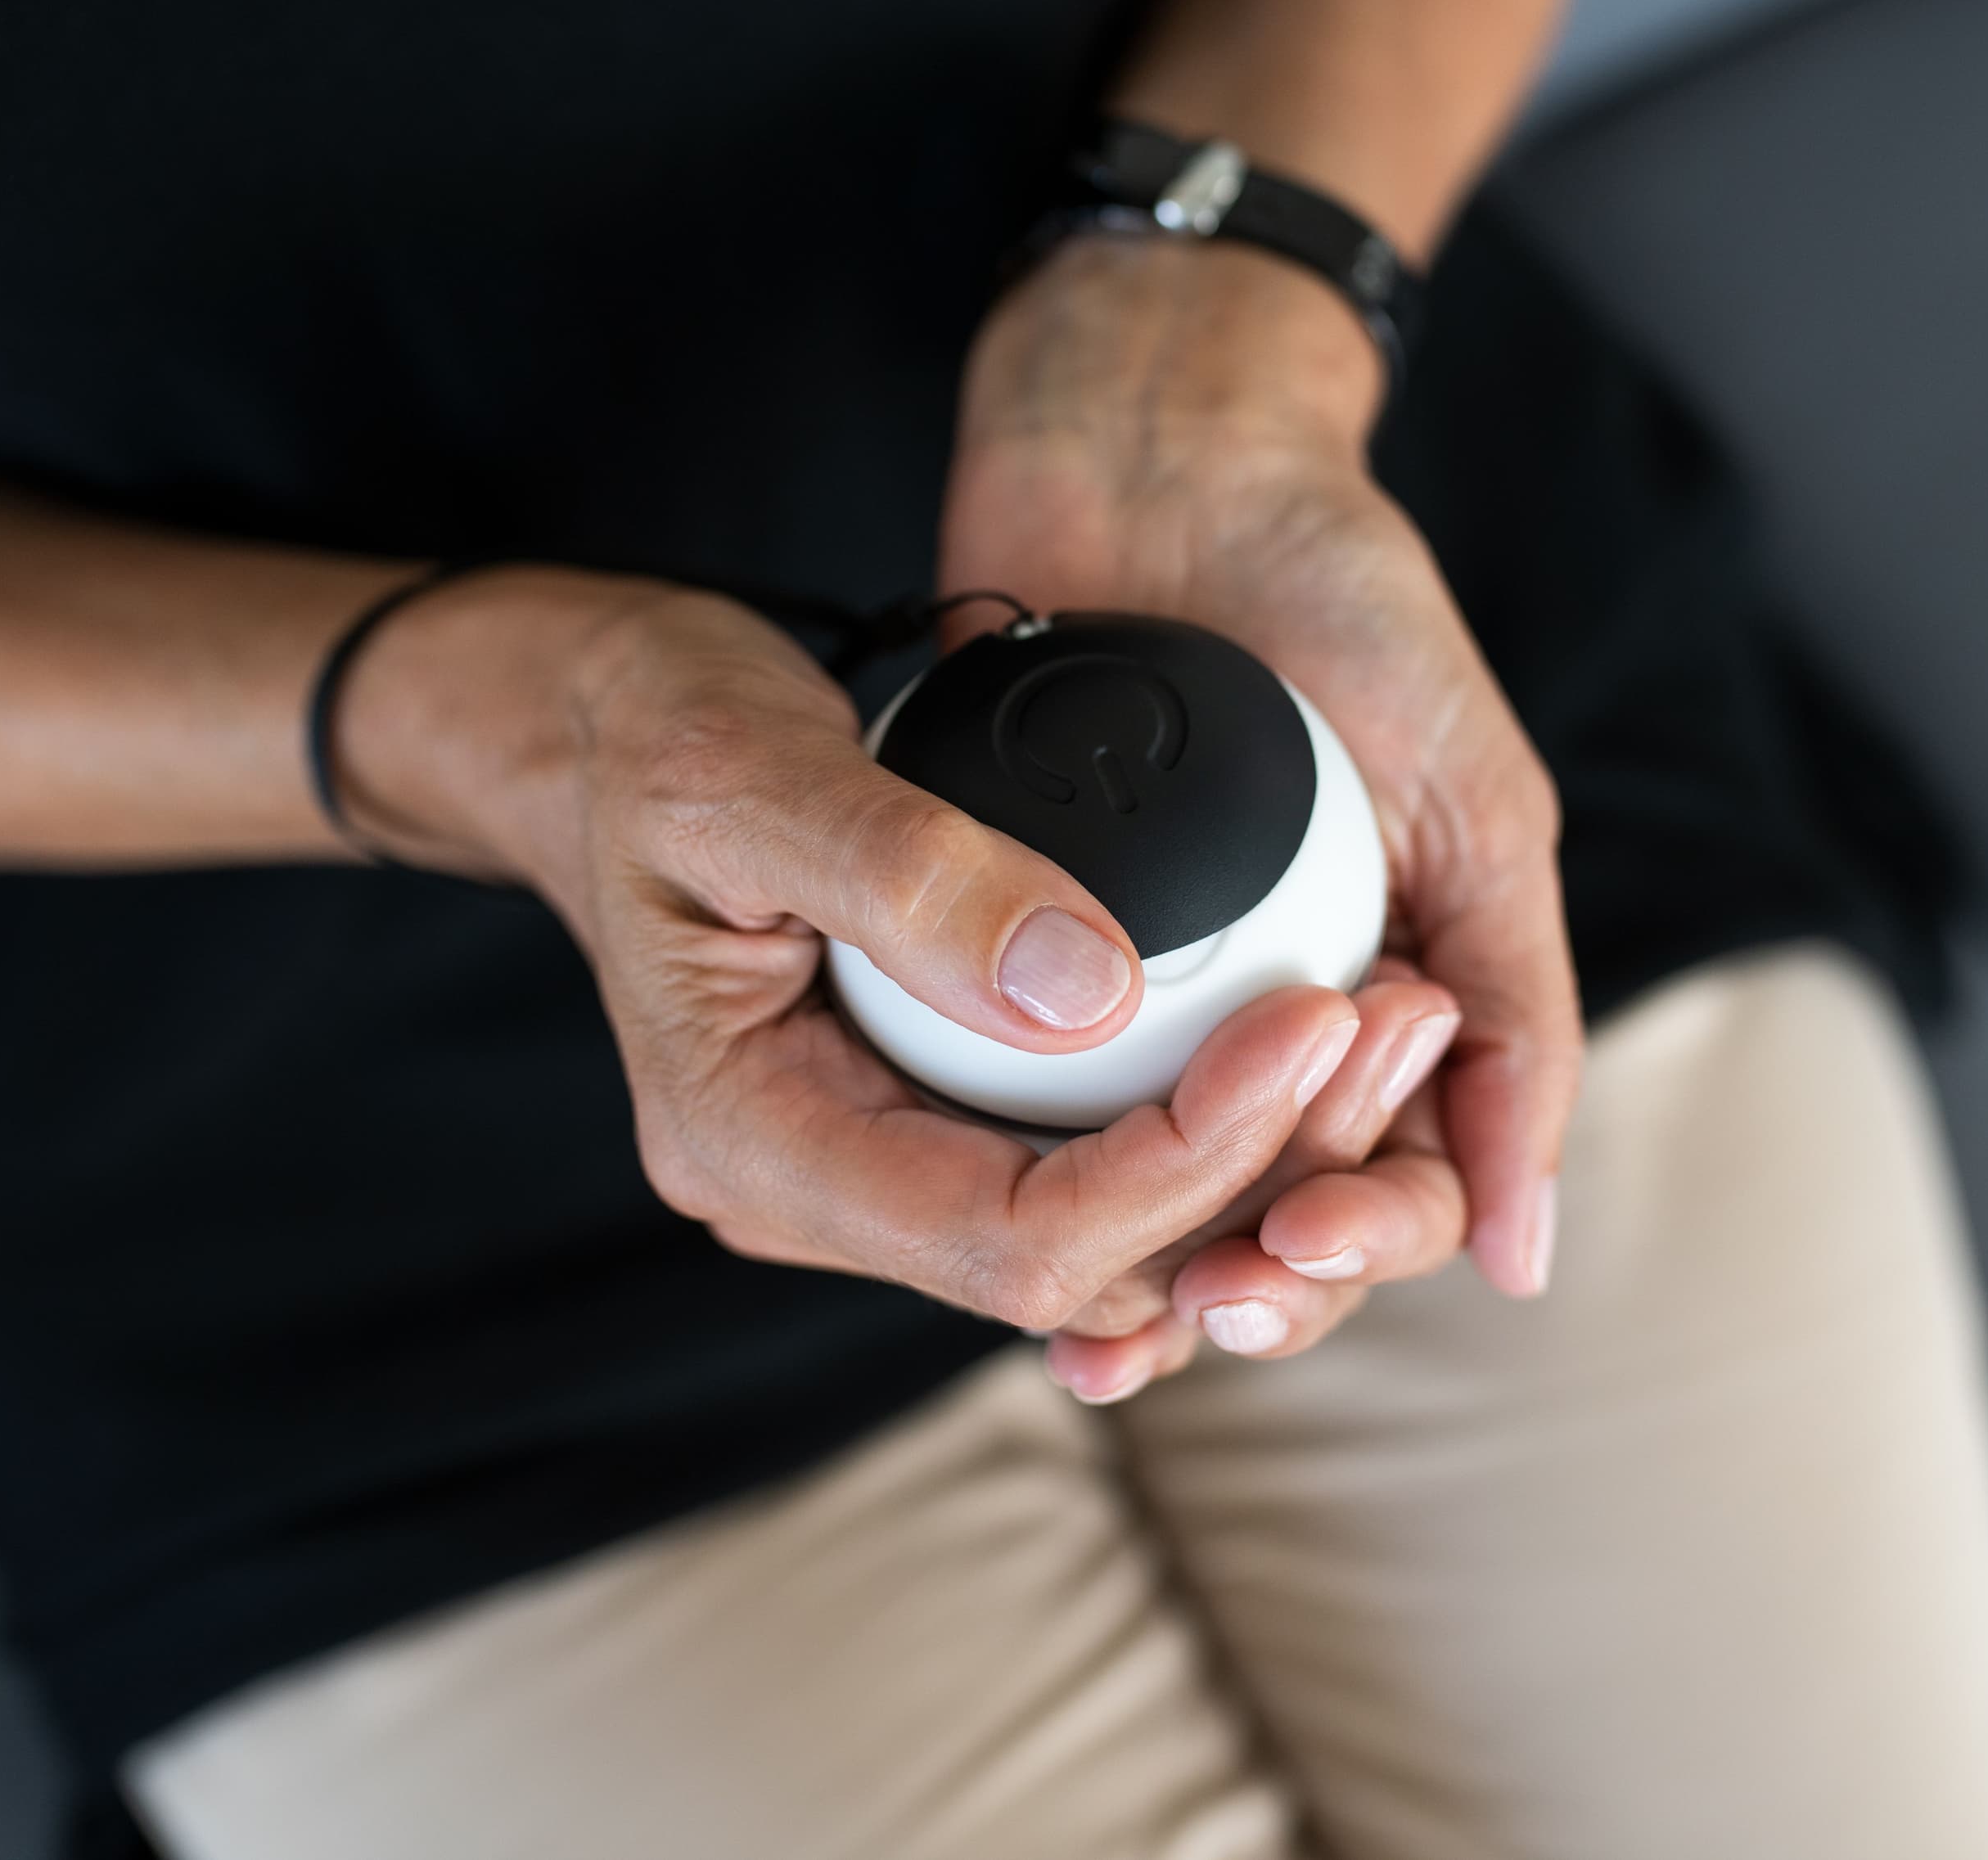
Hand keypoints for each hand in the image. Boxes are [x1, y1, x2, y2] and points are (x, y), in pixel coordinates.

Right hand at [324, 564, 1368, 1329]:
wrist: (586, 723)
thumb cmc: (647, 729)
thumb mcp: (747, 771)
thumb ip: (911, 880)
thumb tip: (1091, 991)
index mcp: (750, 1145)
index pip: (1015, 1240)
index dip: (1185, 1159)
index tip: (1308, 1021)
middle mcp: (814, 1194)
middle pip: (1090, 1263)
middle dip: (1261, 1166)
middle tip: (1401, 1017)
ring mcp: (874, 1166)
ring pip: (1113, 1231)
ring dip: (1260, 1149)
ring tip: (1389, 1015)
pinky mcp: (929, 1116)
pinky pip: (1095, 1160)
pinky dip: (1208, 1109)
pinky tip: (1302, 1017)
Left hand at [945, 235, 1582, 1326]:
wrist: (1163, 436)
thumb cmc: (1342, 594)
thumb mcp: (1473, 800)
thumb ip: (1516, 1015)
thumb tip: (1523, 1257)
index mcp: (1397, 987)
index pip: (1399, 1177)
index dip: (1357, 1241)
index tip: (1292, 1250)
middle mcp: (1275, 1002)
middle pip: (1270, 1205)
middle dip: (1243, 1280)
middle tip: (1199, 1305)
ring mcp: (1151, 977)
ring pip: (1150, 1176)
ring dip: (1132, 1261)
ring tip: (1097, 1329)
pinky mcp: (1024, 931)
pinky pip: (1022, 1081)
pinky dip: (1019, 1158)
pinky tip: (981, 1219)